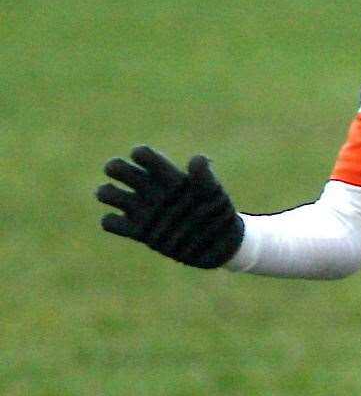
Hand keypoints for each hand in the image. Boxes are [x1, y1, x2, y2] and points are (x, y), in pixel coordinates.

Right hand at [96, 146, 243, 267]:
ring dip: (108, 193)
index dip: (140, 155)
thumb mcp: (212, 192)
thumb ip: (203, 176)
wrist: (219, 241)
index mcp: (166, 175)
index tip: (146, 162)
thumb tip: (199, 158)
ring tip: (128, 204)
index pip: (143, 154)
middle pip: (117, 168)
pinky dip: (111, 222)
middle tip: (131, 179)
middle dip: (116, 168)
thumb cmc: (215, 210)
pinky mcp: (138, 231)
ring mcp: (141, 209)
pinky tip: (132, 227)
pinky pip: (109, 223)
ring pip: (106, 192)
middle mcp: (149, 189)